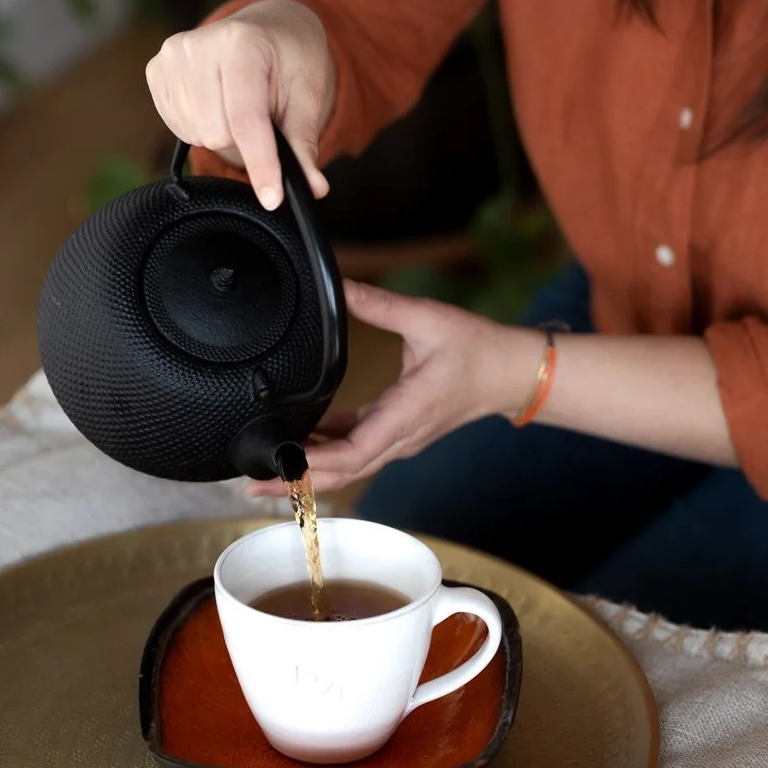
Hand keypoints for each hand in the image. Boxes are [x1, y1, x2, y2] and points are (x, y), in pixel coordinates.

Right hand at [145, 0, 335, 207]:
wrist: (269, 24)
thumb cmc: (290, 57)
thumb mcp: (307, 94)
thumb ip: (303, 142)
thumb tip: (314, 188)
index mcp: (242, 43)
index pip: (246, 119)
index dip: (261, 163)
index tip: (272, 199)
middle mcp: (199, 44)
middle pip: (218, 133)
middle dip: (244, 139)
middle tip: (262, 115)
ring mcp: (172, 55)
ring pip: (197, 134)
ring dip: (222, 133)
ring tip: (240, 104)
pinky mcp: (156, 68)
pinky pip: (178, 126)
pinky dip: (201, 125)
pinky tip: (217, 102)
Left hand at [249, 279, 544, 491]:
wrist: (513, 372)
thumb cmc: (478, 349)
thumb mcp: (427, 318)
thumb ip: (377, 303)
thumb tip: (338, 284)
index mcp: (406, 413)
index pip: (354, 454)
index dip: (313, 465)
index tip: (280, 465)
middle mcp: (402, 436)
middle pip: (344, 473)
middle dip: (299, 481)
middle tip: (254, 482)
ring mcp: (402, 439)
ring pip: (351, 467)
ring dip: (312, 471)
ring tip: (270, 467)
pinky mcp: (402, 432)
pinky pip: (361, 450)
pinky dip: (332, 451)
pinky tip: (306, 438)